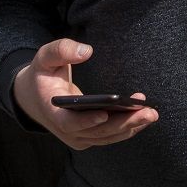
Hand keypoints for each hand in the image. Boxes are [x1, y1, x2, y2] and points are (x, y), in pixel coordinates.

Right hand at [12, 39, 159, 149]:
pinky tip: (144, 117)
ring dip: (131, 127)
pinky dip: (127, 128)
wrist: (36, 96)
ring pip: (107, 136)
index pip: (70, 123)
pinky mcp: (89, 137)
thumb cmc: (43, 74)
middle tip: (147, 112)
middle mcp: (66, 130)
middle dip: (123, 123)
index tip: (105, 114)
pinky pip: (110, 136)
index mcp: (52, 112)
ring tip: (151, 114)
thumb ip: (62, 50)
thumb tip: (86, 51)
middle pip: (97, 132)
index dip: (87, 121)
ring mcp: (78, 136)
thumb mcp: (44, 57)